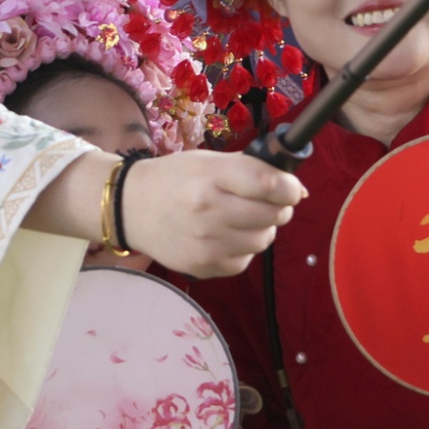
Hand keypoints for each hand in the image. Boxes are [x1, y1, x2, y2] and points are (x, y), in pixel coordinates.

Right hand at [119, 149, 305, 279]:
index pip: (269, 184)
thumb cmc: (174, 178)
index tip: (291, 188)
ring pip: (263, 240)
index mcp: (210, 177)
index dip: (290, 187)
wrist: (129, 208)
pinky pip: (245, 260)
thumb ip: (252, 170)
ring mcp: (206, 243)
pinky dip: (243, 248)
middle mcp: (209, 211)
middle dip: (279, 207)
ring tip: (242, 218)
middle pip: (273, 215)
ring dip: (261, 228)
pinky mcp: (204, 267)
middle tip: (268, 202)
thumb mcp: (207, 161)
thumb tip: (299, 191)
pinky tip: (225, 235)